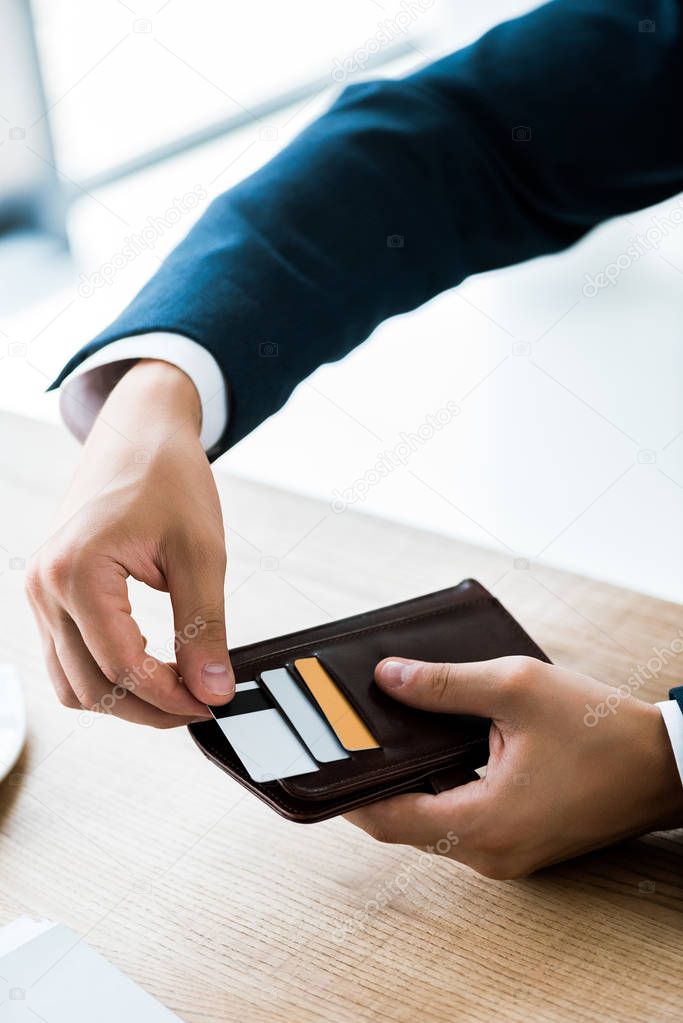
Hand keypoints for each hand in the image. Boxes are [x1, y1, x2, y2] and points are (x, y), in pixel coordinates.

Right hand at [27, 359, 233, 726]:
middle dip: (148, 707)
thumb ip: (205, 627)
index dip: (170, 696)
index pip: (121, 665)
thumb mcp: (201, 553)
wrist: (140, 432)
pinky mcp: (49, 593)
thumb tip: (214, 688)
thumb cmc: (167, 477)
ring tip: (178, 688)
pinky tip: (151, 664)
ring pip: (73, 682)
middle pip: (90, 686)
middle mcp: (46, 585)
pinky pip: (68, 657)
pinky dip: (107, 674)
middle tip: (200, 702)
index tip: (211, 702)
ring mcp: (41, 591)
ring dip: (124, 698)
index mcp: (76, 571)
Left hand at [347, 656, 682, 877]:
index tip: (319, 761)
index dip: (348, 789)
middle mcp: (489, 853)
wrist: (667, 766)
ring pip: (432, 819)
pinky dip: (441, 785)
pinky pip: (462, 818)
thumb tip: (387, 678)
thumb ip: (445, 685)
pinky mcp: (520, 842)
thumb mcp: (516, 690)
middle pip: (405, 822)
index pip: (387, 818)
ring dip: (409, 781)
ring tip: (386, 734)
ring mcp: (506, 853)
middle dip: (374, 780)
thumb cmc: (600, 728)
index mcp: (483, 825)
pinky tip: (436, 744)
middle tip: (349, 738)